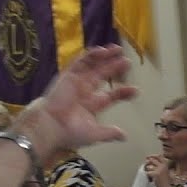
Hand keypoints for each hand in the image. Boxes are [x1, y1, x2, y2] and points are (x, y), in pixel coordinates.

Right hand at [17, 46, 137, 153]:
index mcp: (92, 105)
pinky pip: (80, 62)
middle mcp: (85, 92)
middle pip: (103, 76)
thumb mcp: (94, 134)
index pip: (111, 96)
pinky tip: (102, 51)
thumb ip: (109, 133)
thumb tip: (124, 136)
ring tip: (117, 49)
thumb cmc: (70, 132)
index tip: (136, 90)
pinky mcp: (67, 76)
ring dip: (105, 58)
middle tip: (127, 62)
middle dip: (115, 68)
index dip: (123, 92)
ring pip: (92, 66)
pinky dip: (90, 56)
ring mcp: (76, 83)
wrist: (51, 127)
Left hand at [144, 155, 172, 186]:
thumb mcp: (164, 171)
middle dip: (147, 163)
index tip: (148, 157)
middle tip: (146, 167)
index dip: (152, 155)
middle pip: (152, 160)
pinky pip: (148, 172)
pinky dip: (148, 176)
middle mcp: (163, 165)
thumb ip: (158, 165)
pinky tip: (151, 179)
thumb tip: (149, 160)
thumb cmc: (164, 181)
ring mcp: (159, 169)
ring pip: (149, 166)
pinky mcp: (155, 174)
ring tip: (150, 175)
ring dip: (147, 170)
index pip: (158, 156)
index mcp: (166, 164)